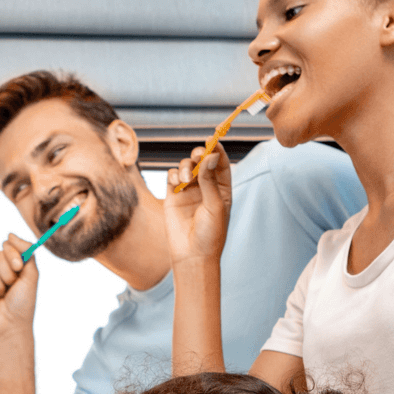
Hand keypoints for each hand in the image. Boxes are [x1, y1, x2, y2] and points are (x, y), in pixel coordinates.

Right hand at [0, 233, 39, 340]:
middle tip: (11, 286)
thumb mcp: (31, 276)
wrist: (12, 325)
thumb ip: (27, 254)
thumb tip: (10, 235)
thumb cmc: (24, 303)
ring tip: (2, 295)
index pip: (8, 245)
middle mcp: (0, 268)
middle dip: (7, 273)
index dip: (12, 254)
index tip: (18, 267)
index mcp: (14, 264)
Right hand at [164, 142, 232, 267]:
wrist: (192, 255)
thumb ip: (210, 180)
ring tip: (185, 178)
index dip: (216, 148)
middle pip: (201, 161)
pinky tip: (176, 182)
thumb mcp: (215, 205)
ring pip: (186, 166)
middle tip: (198, 155)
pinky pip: (171, 177)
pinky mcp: (173, 196)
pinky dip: (173, 174)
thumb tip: (210, 155)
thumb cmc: (210, 234)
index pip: (220, 162)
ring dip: (185, 166)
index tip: (212, 138)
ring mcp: (189, 191)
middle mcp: (205, 187)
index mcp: (222, 189)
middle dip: (199, 154)